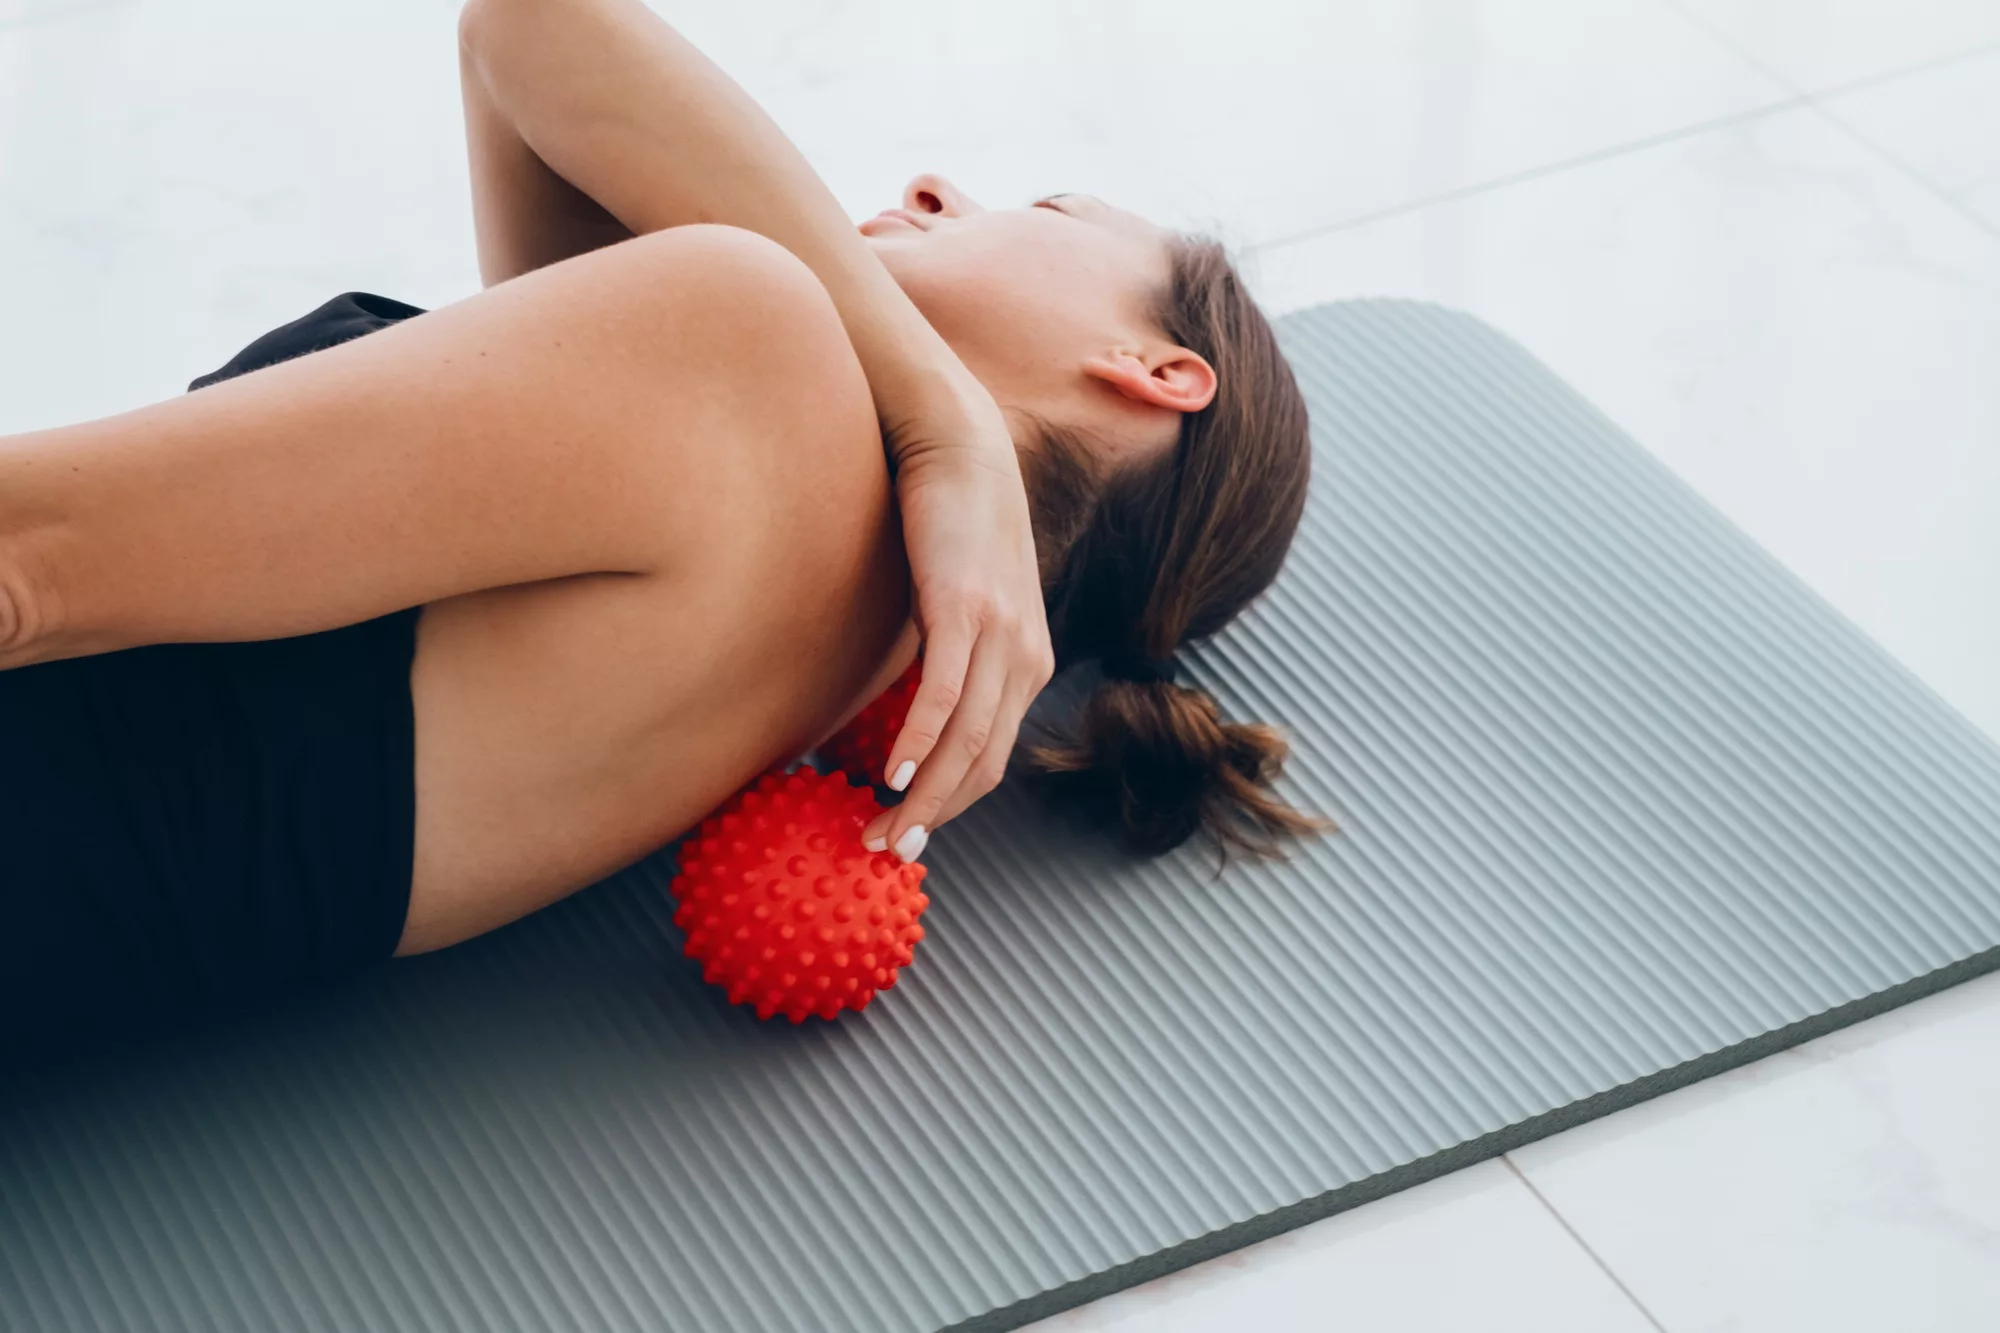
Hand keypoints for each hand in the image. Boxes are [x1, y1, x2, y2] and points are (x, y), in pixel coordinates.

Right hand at [861, 384, 1055, 860]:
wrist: (957, 442)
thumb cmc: (947, 522)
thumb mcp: (958, 603)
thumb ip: (944, 657)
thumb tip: (895, 710)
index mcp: (1027, 662)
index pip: (992, 757)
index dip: (950, 803)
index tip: (908, 833)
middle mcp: (1025, 658)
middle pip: (982, 764)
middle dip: (933, 816)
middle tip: (888, 850)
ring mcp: (1000, 635)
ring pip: (964, 742)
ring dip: (920, 795)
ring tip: (881, 830)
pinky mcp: (965, 609)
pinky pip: (942, 695)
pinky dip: (917, 742)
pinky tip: (888, 774)